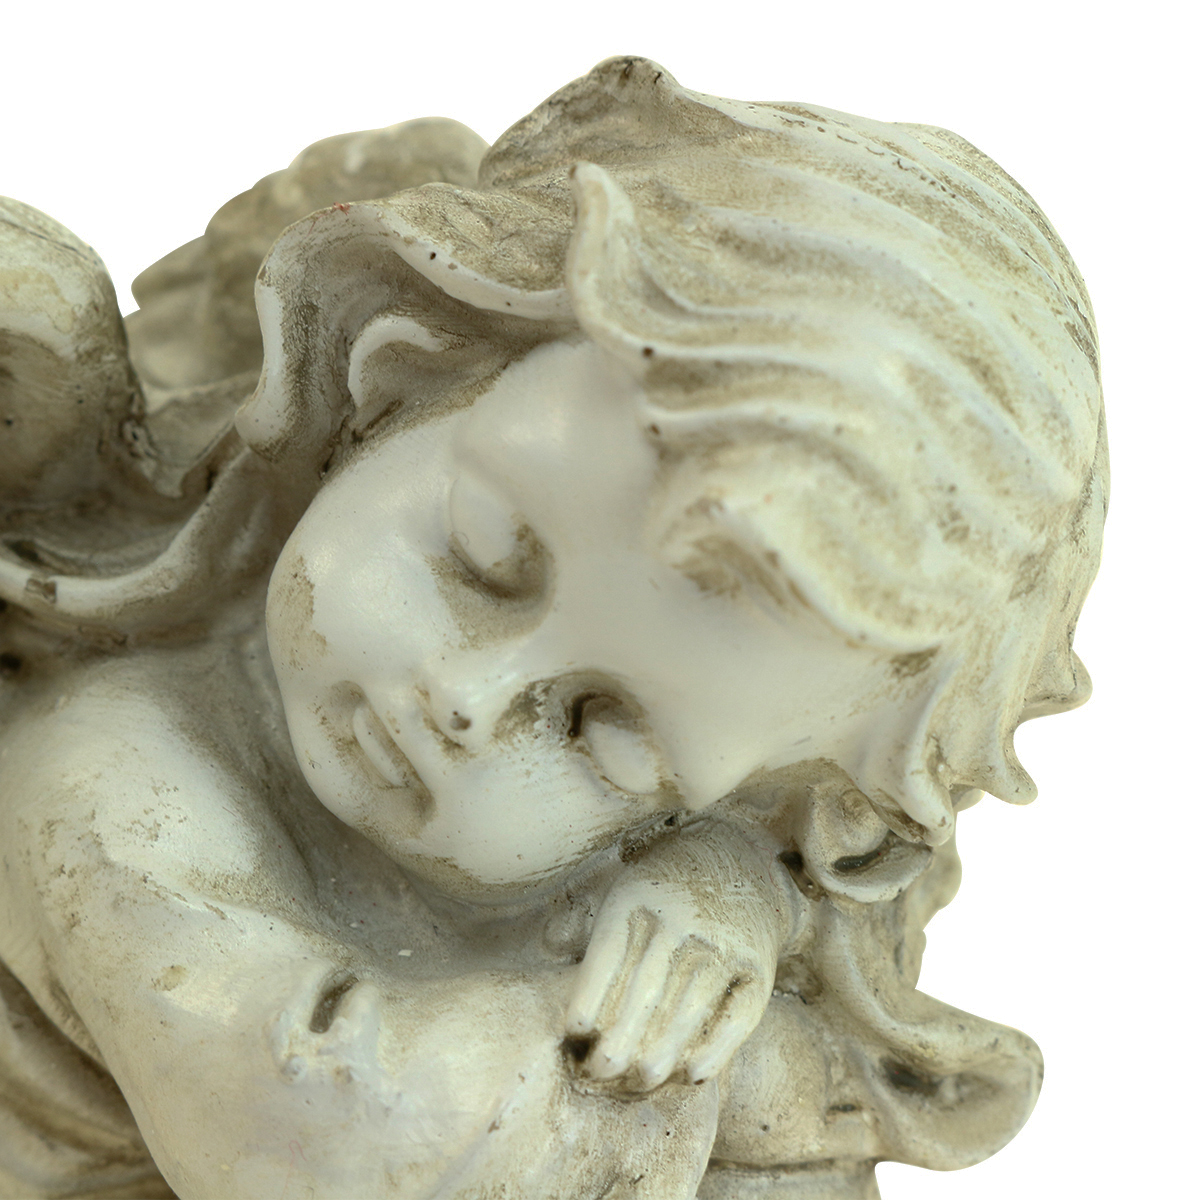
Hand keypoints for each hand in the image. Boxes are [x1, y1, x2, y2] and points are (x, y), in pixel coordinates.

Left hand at [565, 819, 801, 1090]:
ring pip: (687, 1009)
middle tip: (600, 1073)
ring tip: (641, 1079)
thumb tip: (550, 948)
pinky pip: (738, 1015)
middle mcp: (681, 919)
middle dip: (619, 1040)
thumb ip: (587, 922)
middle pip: (645, 991)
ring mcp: (722, 942)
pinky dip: (717, 1048)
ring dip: (662, 1052)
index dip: (588, 998)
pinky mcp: (758, 965)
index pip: (607, 956)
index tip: (573, 1033)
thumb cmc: (663, 889)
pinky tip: (692, 1073)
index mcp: (638, 898)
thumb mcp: (622, 888)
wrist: (738, 858)